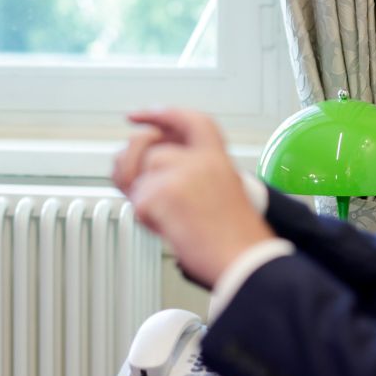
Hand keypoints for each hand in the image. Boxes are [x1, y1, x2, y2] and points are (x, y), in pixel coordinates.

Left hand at [115, 108, 274, 287]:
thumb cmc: (235, 238)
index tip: (137, 116)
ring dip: (144, 200)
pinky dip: (147, 221)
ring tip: (170, 217)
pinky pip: (138, 204)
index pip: (187, 120)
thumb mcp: (222, 191)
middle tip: (135, 184)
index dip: (159, 114)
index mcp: (217, 157)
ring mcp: (180, 175)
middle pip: (147, 147)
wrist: (244, 261)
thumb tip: (147, 167)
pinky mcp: (163, 194)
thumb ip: (190, 172)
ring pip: (139, 177)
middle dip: (131, 164)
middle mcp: (199, 160)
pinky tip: (172, 229)